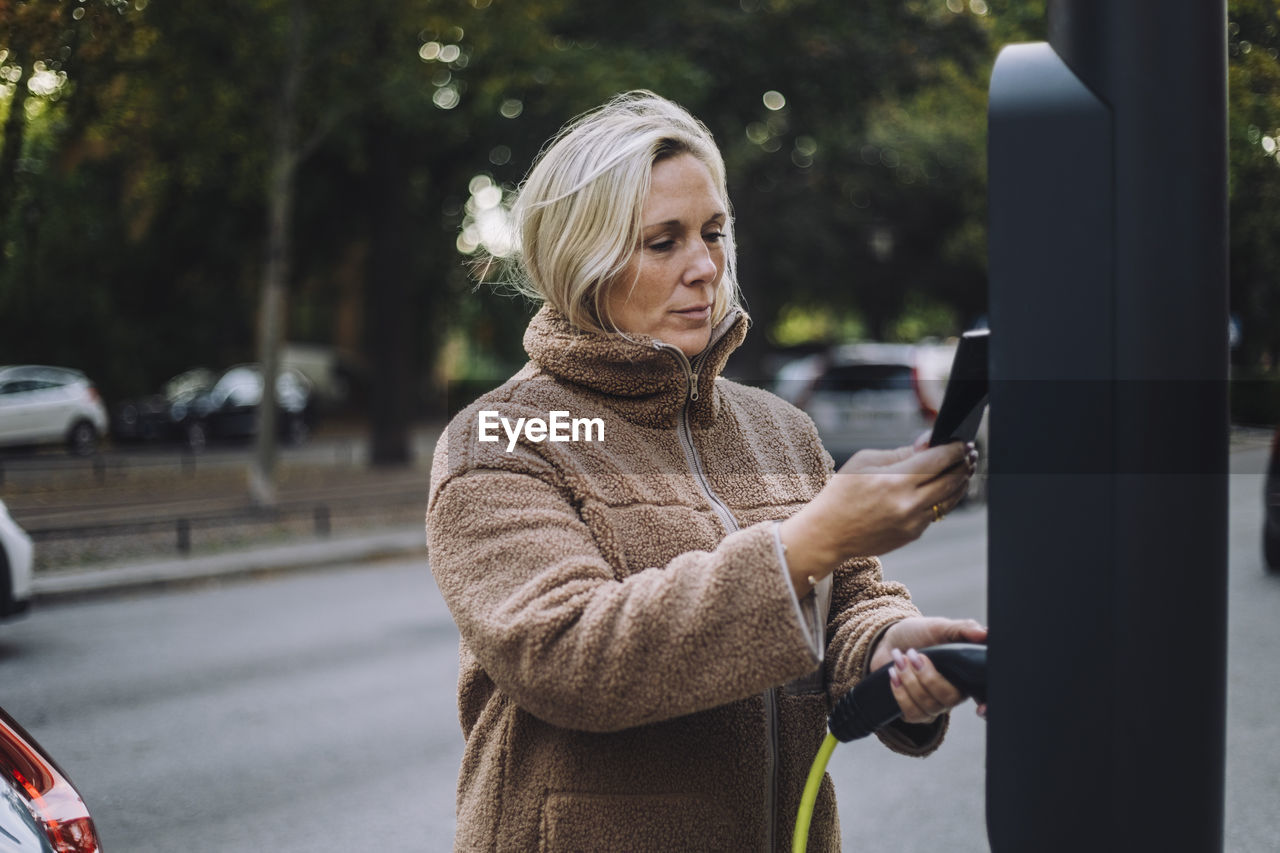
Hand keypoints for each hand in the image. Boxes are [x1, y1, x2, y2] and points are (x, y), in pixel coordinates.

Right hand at [778, 441, 974, 592]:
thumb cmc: (842, 492)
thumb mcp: (865, 461)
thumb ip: (901, 453)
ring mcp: (913, 522)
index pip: (939, 459)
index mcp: (895, 480)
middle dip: (964, 464)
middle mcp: (908, 503)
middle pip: (953, 479)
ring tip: (963, 470)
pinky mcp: (913, 534)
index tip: (962, 442)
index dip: (955, 449)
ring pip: (951, 499)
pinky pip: (936, 512)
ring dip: (961, 482)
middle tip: (969, 454)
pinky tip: (942, 488)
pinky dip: (943, 499)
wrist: (829, 533)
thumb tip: (929, 444)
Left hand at [869, 616, 987, 723]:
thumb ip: (963, 628)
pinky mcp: (916, 711)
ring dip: (909, 680)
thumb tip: (985, 633)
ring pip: (928, 706)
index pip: (984, 697)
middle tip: (913, 654)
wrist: (891, 642)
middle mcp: (953, 694)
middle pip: (949, 699)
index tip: (980, 708)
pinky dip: (900, 693)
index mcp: (966, 675)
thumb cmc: (919, 634)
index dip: (986, 707)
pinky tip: (894, 674)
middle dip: (927, 676)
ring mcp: (935, 705)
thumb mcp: (940, 627)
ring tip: (899, 658)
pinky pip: (912, 713)